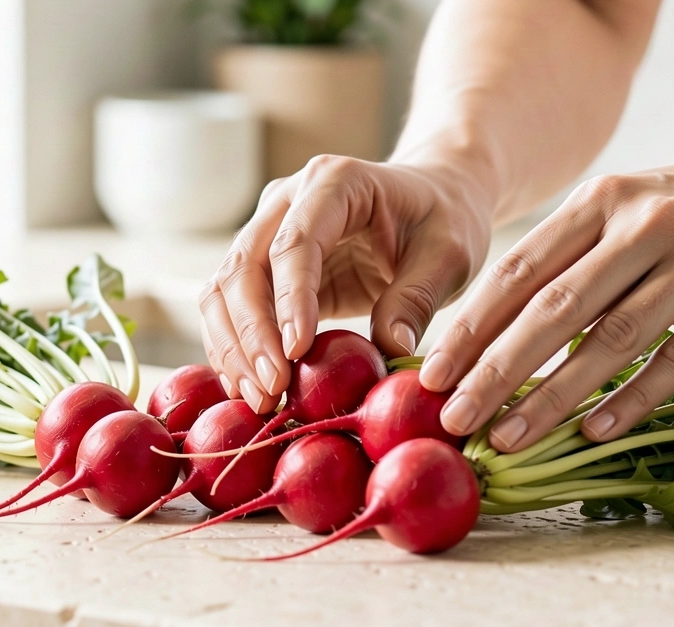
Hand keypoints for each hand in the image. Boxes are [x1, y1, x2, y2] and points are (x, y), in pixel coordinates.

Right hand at [201, 155, 493, 411]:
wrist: (432, 199)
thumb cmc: (443, 220)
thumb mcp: (449, 255)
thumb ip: (418, 298)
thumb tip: (390, 348)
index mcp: (335, 181)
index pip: (296, 242)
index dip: (289, 300)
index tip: (296, 352)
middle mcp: (288, 199)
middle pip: (244, 266)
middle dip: (251, 333)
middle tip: (272, 389)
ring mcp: (267, 229)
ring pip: (224, 288)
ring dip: (233, 347)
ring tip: (259, 398)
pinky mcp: (263, 265)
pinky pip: (230, 307)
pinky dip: (234, 348)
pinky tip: (251, 388)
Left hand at [419, 140, 673, 451]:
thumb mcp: (642, 204)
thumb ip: (580, 251)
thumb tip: (502, 316)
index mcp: (606, 200)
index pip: (521, 268)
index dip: (471, 324)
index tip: (430, 372)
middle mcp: (644, 226)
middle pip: (552, 307)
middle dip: (494, 368)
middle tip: (452, 417)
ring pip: (608, 338)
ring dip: (551, 396)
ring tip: (508, 437)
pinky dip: (633, 399)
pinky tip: (595, 433)